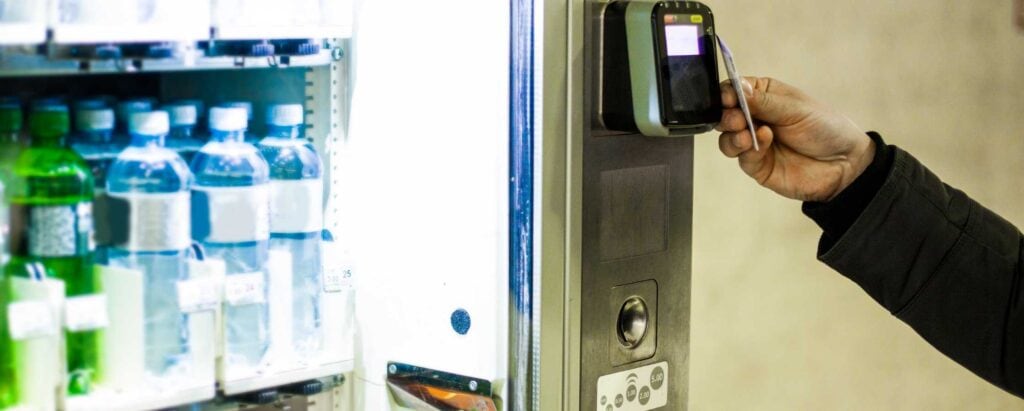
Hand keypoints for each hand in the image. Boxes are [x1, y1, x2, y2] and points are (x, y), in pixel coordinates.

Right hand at [717, 77, 874, 201]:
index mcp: (764, 96)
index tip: (729, 98)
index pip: (734, 90)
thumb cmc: (826, 128)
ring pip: (727, 139)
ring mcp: (755, 143)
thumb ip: (763, 101)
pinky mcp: (757, 165)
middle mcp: (756, 118)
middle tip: (737, 119)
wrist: (845, 163)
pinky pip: (741, 158)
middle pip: (725, 115)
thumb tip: (736, 88)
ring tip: (747, 134)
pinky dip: (747, 151)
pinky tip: (762, 144)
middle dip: (727, 116)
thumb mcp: (795, 108)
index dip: (727, 94)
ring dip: (732, 136)